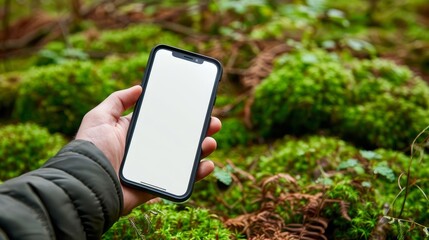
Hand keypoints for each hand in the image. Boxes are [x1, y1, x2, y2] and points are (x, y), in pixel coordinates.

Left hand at [75, 85, 220, 214]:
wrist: (87, 184)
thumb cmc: (91, 149)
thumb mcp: (100, 117)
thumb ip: (117, 100)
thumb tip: (139, 87)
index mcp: (135, 133)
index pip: (163, 121)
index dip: (180, 114)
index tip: (196, 106)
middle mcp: (146, 150)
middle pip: (178, 138)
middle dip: (196, 130)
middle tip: (212, 122)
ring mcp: (152, 168)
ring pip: (183, 158)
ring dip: (200, 149)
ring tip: (211, 141)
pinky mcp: (156, 186)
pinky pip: (180, 180)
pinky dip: (196, 174)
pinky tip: (208, 164)